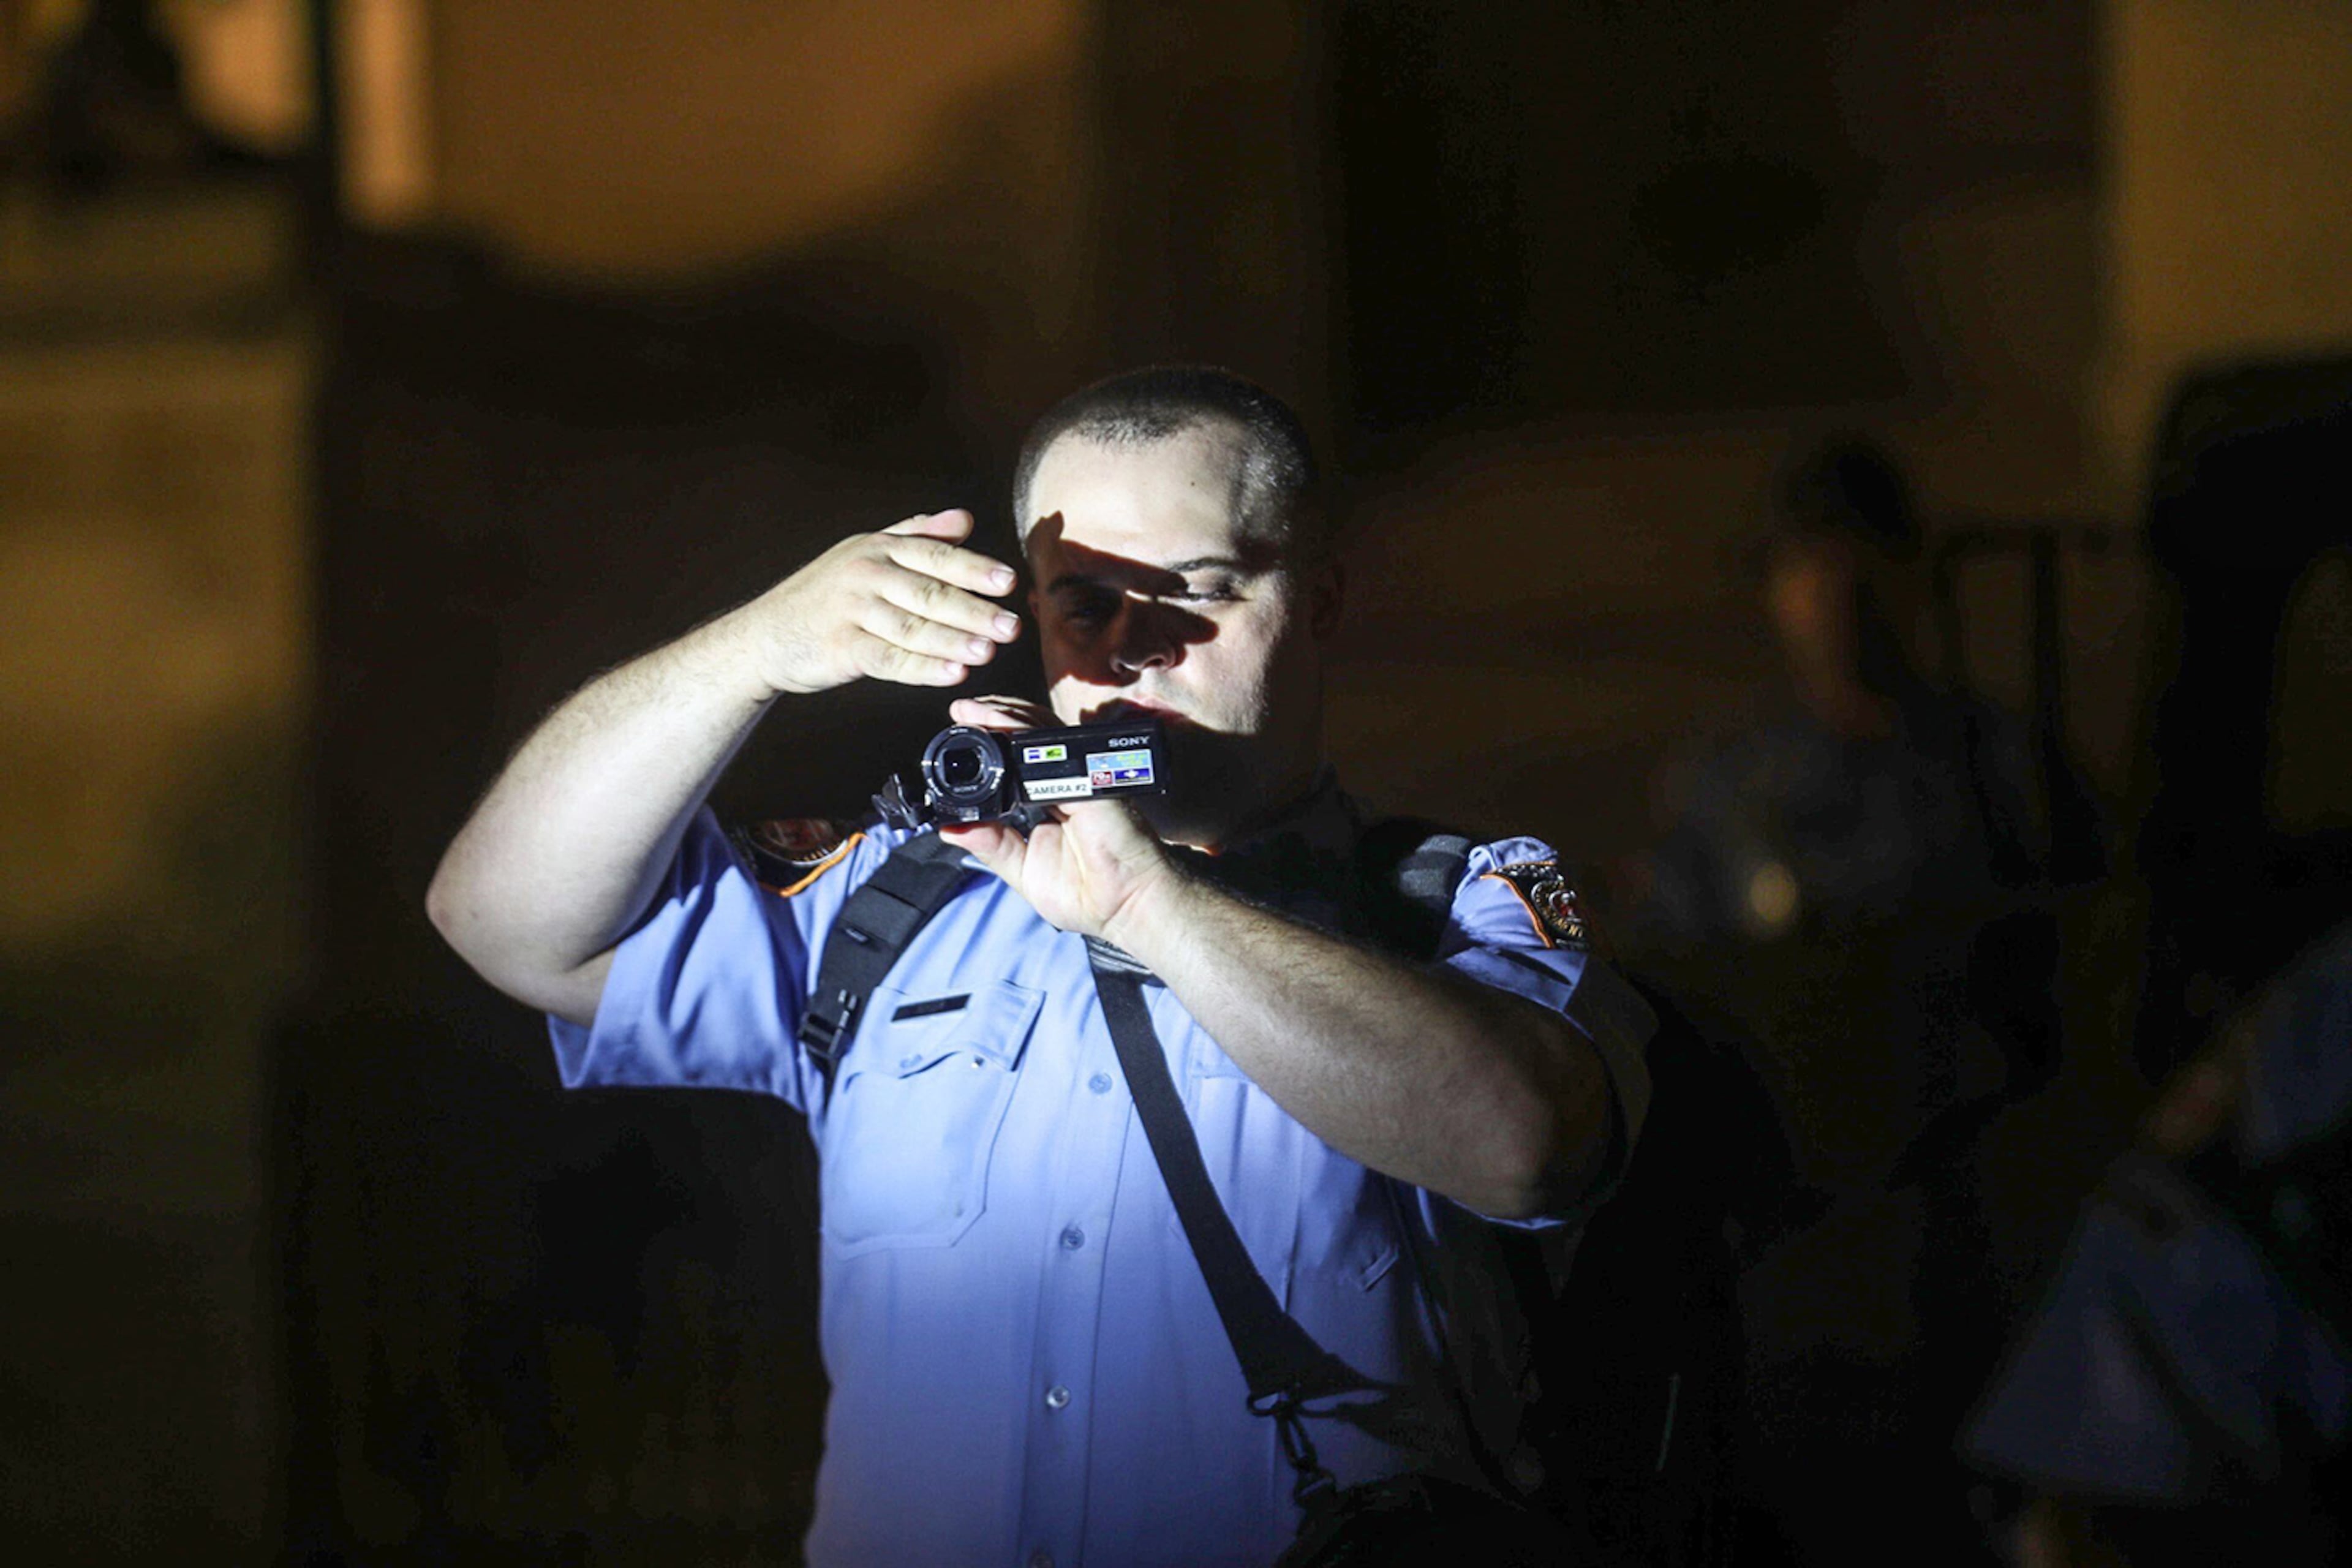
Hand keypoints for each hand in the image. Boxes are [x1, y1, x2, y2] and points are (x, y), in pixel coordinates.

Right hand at [745, 510, 1021, 695]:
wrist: (764, 633)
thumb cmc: (826, 593)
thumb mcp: (866, 551)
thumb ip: (916, 535)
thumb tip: (964, 519)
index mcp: (879, 548)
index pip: (934, 555)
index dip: (973, 568)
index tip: (1009, 581)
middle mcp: (866, 574)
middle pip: (928, 592)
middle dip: (974, 609)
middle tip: (1011, 624)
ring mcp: (852, 611)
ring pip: (911, 627)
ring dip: (953, 640)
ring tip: (989, 651)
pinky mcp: (842, 648)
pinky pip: (889, 659)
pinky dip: (923, 668)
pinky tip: (953, 673)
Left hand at [938, 696, 1186, 943]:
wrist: (1125, 906)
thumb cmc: (1086, 895)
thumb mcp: (1023, 870)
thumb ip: (990, 845)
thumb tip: (949, 829)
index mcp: (1047, 801)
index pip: (1016, 763)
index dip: (989, 746)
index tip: (959, 738)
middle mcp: (1065, 783)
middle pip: (1027, 738)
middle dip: (992, 720)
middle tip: (960, 711)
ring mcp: (1081, 777)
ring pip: (1039, 734)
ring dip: (1003, 718)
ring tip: (970, 710)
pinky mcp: (1092, 778)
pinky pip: (1056, 747)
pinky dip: (1026, 731)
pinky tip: (999, 723)